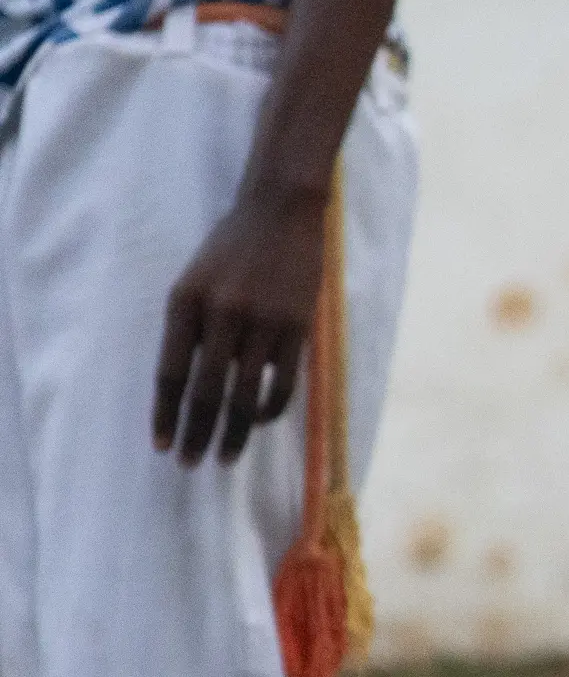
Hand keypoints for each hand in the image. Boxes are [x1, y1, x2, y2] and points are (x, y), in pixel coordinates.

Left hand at [152, 187, 325, 465]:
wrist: (281, 211)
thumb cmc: (233, 248)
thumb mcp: (196, 281)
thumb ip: (190, 329)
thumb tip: (192, 387)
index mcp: (186, 303)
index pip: (170, 373)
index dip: (165, 414)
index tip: (162, 445)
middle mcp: (222, 314)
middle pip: (205, 392)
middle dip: (196, 434)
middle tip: (190, 464)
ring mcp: (263, 322)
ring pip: (245, 395)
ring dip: (234, 433)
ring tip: (226, 458)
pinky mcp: (298, 327)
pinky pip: (281, 383)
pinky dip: (270, 409)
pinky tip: (260, 424)